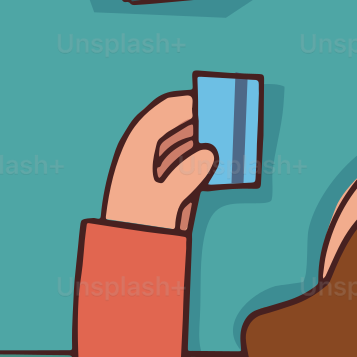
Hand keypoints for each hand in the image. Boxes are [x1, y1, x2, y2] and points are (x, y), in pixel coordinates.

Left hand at [102, 93, 216, 231]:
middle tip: (225, 114)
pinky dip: (202, 155)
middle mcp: (145, 155)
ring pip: (182, 142)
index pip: (159, 116)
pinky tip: (220, 156)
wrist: (127, 257)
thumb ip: (187, 176)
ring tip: (228, 133)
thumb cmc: (139, 227)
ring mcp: (156, 169)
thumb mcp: (163, 203)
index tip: (208, 98)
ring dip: (203, 136)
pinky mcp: (167, 183)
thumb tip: (210, 152)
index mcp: (135, 153)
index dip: (183, 104)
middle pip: (173, 126)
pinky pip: (188, 160)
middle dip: (198, 119)